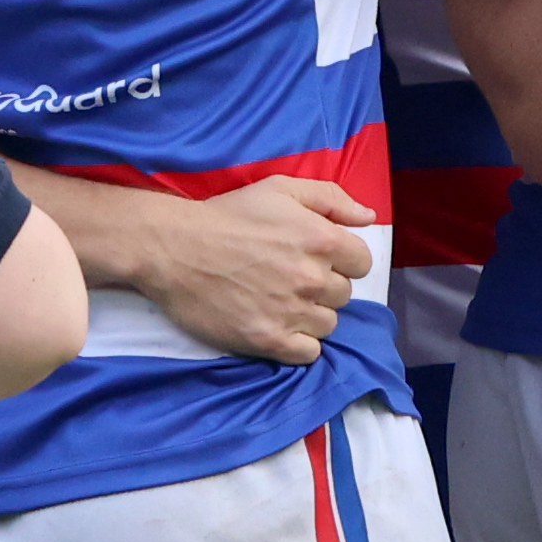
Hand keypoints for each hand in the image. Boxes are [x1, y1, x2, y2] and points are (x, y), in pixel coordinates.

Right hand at [43, 164, 371, 367]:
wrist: (174, 248)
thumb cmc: (228, 215)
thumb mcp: (280, 189)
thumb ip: (331, 198)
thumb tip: (368, 217)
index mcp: (322, 239)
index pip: (362, 263)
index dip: (341, 260)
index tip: (316, 258)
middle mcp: (312, 278)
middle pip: (343, 295)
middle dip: (322, 286)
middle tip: (289, 278)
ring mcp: (291, 312)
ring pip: (327, 324)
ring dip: (310, 315)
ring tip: (280, 301)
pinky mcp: (268, 340)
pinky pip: (308, 353)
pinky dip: (299, 343)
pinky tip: (278, 325)